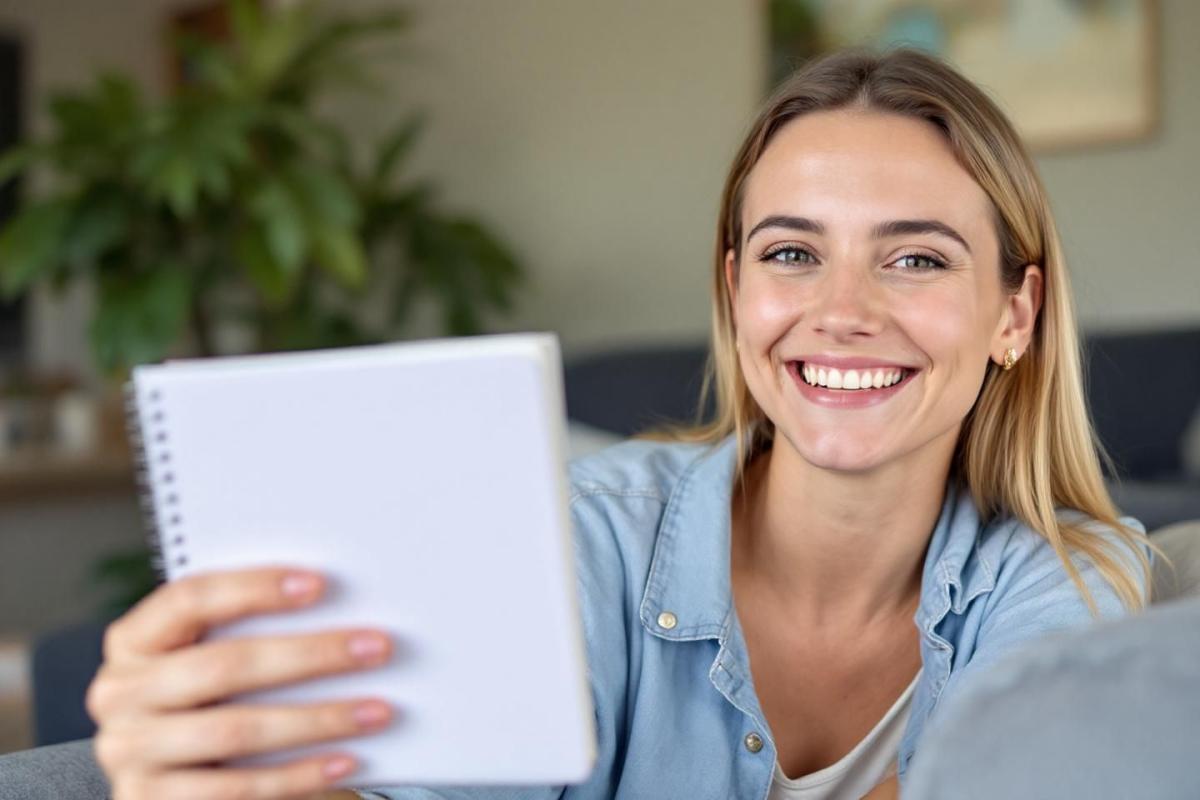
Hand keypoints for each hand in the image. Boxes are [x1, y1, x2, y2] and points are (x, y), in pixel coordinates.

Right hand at [87, 566, 394, 798]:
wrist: (184, 781)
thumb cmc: (218, 697)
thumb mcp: (219, 657)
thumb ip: (256, 629)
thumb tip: (346, 602)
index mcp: (133, 640)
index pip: (190, 599)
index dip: (254, 588)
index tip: (320, 584)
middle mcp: (119, 694)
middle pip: (224, 667)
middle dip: (310, 655)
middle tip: (376, 647)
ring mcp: (129, 753)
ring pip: (236, 731)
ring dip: (318, 720)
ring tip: (378, 710)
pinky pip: (238, 790)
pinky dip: (299, 775)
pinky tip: (347, 761)